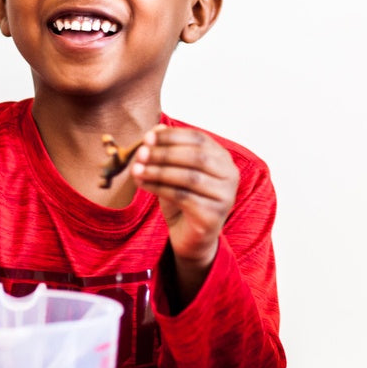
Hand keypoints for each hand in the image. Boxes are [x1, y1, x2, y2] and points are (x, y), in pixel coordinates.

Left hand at [132, 126, 237, 301]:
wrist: (191, 237)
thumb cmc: (183, 199)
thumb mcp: (174, 171)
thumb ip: (168, 150)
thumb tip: (155, 129)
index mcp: (222, 158)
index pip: (199, 139)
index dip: (172, 136)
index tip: (147, 137)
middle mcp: (230, 175)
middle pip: (196, 157)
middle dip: (164, 153)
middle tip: (140, 153)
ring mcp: (225, 196)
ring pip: (189, 177)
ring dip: (159, 171)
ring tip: (136, 169)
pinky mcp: (213, 215)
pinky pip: (182, 197)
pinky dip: (159, 188)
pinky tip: (142, 184)